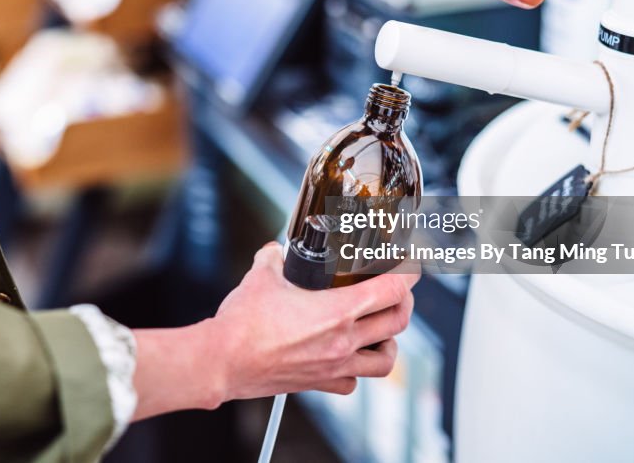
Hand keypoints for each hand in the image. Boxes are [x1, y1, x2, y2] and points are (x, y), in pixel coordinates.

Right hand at [131, 243, 418, 420]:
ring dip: (390, 341)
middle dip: (404, 302)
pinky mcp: (318, 383)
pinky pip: (352, 382)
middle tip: (398, 290)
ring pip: (385, 360)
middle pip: (397, 322)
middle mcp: (343, 341)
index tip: (410, 265)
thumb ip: (274, 257)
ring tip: (382, 329)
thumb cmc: (242, 326)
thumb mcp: (261, 275)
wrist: (223, 361)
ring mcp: (334, 366)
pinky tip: (348, 357)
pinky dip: (357, 369)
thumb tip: (277, 251)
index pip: (391, 290)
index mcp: (337, 311)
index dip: (408, 273)